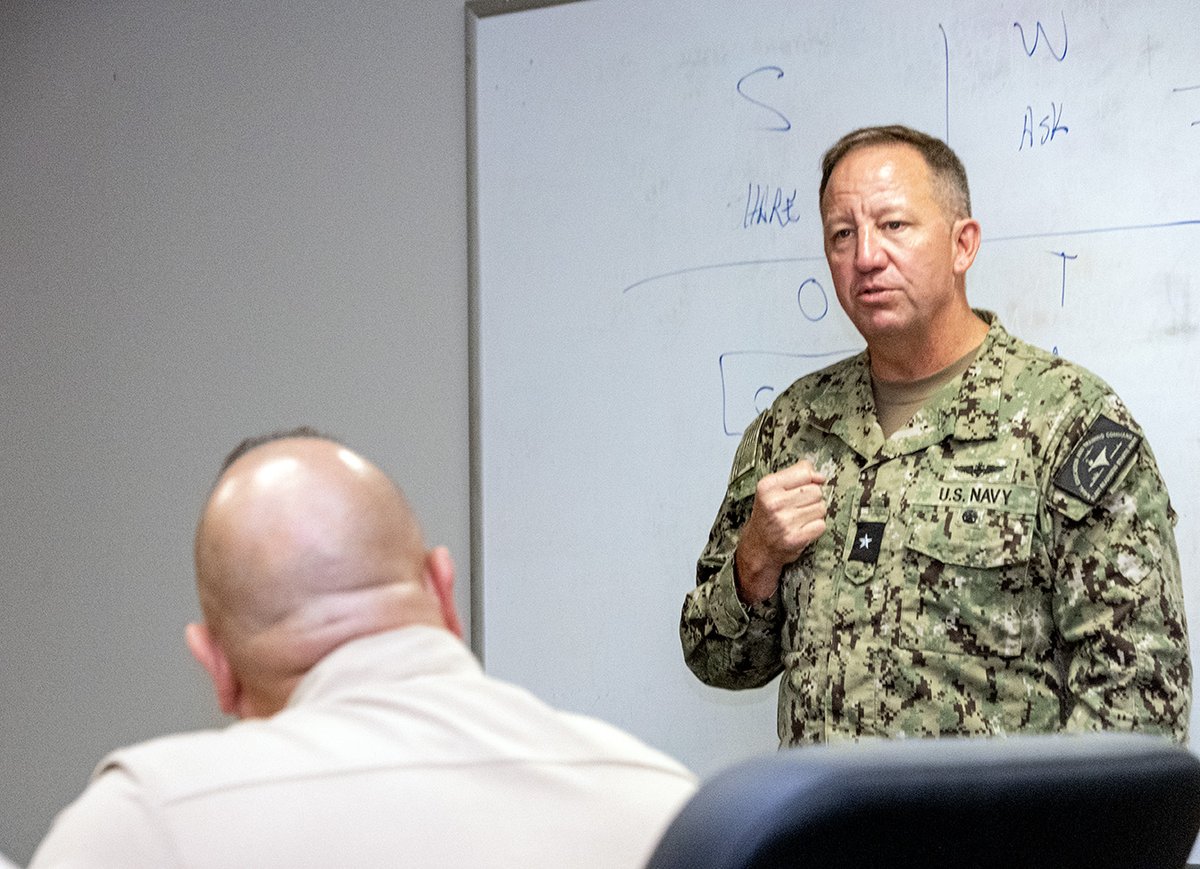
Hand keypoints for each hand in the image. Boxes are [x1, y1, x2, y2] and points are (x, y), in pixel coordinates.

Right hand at [735, 460, 826, 604]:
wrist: (758, 547)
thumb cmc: (768, 516)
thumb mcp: (772, 490)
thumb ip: (796, 476)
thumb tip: (820, 477)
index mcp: (767, 486)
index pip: (804, 472)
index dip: (810, 479)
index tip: (804, 486)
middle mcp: (774, 503)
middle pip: (816, 491)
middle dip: (812, 498)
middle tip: (797, 507)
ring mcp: (785, 521)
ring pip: (821, 508)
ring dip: (814, 514)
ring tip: (799, 518)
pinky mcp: (795, 538)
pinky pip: (821, 525)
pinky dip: (815, 527)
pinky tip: (802, 529)